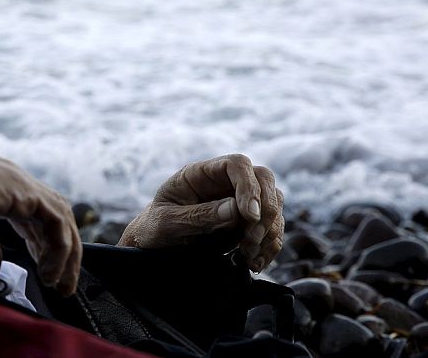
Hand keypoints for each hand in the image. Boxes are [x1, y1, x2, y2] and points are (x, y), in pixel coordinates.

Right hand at [0, 137, 80, 295]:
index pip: (32, 215)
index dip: (42, 243)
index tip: (43, 270)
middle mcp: (11, 181)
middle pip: (51, 217)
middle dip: (59, 252)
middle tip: (61, 284)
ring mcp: (20, 183)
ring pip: (60, 219)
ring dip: (65, 254)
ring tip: (59, 284)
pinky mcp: (24, 191)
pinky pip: (56, 222)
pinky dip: (58, 249)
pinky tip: (49, 272)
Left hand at [118, 154, 283, 272]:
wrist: (155, 248)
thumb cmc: (154, 229)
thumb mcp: (168, 224)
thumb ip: (199, 216)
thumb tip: (236, 210)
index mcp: (201, 174)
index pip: (237, 164)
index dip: (249, 186)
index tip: (248, 216)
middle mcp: (224, 183)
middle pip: (264, 178)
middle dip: (265, 209)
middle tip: (251, 239)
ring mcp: (238, 201)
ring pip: (273, 203)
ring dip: (269, 231)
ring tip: (248, 256)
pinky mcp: (246, 223)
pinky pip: (272, 228)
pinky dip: (270, 246)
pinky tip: (255, 263)